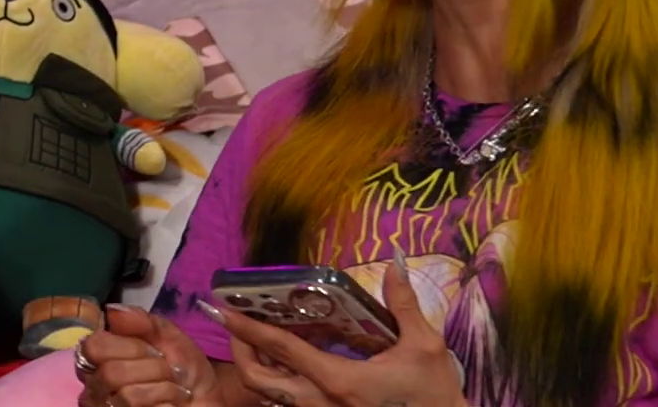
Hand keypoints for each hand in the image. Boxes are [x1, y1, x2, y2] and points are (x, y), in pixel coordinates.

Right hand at [75, 303, 219, 405]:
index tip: (154, 349)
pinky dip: (167, 405)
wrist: (207, 399)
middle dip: (152, 368)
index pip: (92, 347)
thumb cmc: (184, 368)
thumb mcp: (168, 335)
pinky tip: (173, 405)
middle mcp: (97, 386)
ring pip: (127, 395)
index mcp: (101, 358)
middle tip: (170, 371)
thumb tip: (112, 311)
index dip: (127, 346)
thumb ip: (141, 321)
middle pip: (111, 372)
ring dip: (163, 388)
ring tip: (176, 390)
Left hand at [203, 256, 464, 406]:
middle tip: (237, 322)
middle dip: (240, 349)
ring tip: (258, 335)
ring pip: (270, 393)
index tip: (222, 308)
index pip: (281, 349)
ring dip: (258, 364)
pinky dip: (278, 379)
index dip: (247, 326)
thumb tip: (396, 264)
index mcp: (337, 380)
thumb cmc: (435, 397)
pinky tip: (288, 360)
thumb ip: (404, 304)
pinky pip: (289, 402)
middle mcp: (319, 403)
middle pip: (258, 379)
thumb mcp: (425, 348)